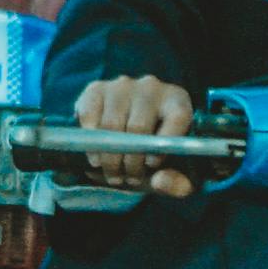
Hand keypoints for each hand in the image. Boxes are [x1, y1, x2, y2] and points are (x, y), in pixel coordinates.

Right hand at [73, 70, 204, 197]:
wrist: (131, 133)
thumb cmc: (159, 151)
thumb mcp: (177, 171)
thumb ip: (178, 182)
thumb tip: (159, 181)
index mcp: (178, 101)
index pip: (178, 116)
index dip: (165, 141)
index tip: (152, 164)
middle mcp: (151, 87)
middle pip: (138, 126)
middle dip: (132, 161)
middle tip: (128, 179)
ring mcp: (122, 86)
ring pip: (111, 125)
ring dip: (109, 158)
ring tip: (113, 175)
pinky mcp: (97, 89)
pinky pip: (89, 115)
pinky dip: (90, 142)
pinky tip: (97, 159)